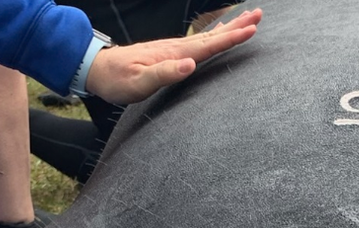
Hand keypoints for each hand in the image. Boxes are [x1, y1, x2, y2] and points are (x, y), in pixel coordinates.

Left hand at [85, 8, 261, 104]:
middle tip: (259, 14)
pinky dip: (213, 35)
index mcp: (175, 54)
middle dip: (237, 26)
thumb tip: (190, 64)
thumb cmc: (118, 81)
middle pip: (213, 35)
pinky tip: (217, 33)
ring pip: (208, 36)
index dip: (232, 37)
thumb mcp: (140, 82)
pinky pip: (199, 41)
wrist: (98, 69)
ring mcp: (174, 48)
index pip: (209, 45)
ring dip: (229, 28)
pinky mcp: (170, 53)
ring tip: (247, 19)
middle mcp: (177, 48)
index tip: (252, 29)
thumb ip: (165, 73)